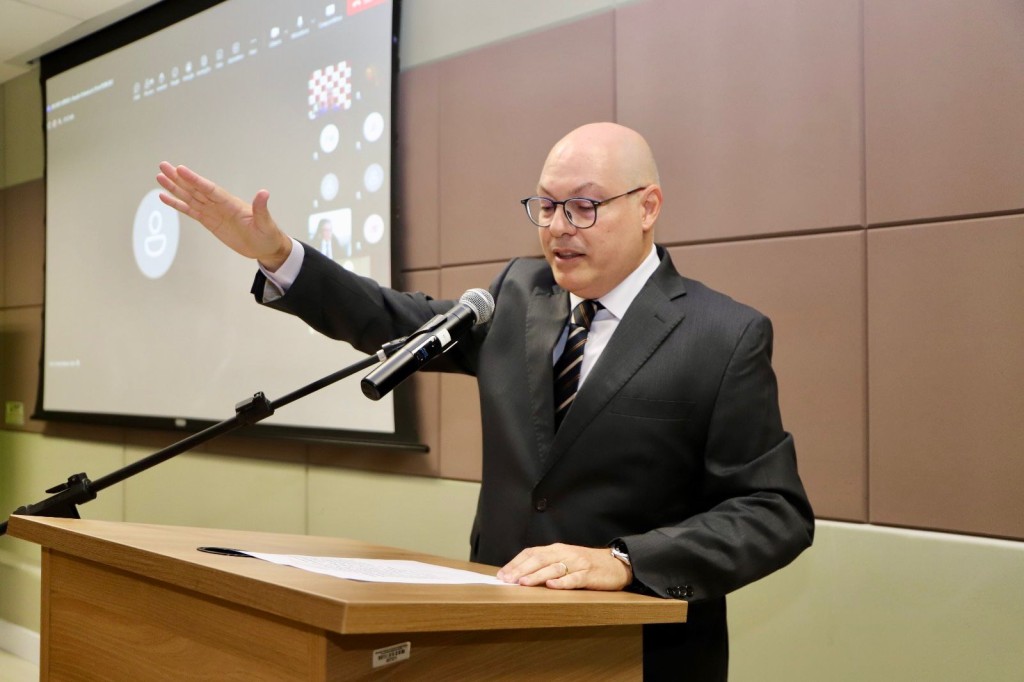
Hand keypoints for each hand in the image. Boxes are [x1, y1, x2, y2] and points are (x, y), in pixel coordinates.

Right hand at [156, 162, 291, 269]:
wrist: (265, 248)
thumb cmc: (267, 234)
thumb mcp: (266, 223)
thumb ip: (261, 208)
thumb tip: (264, 193)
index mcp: (230, 203)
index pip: (209, 189)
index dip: (194, 180)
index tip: (180, 169)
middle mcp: (219, 205)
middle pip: (195, 189)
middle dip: (179, 178)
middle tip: (163, 166)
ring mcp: (213, 212)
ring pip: (190, 197)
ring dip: (175, 188)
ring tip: (160, 177)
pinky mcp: (209, 222)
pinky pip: (190, 211)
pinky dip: (178, 204)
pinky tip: (166, 197)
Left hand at [496, 543, 631, 590]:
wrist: (615, 563)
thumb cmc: (586, 563)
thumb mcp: (564, 559)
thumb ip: (546, 564)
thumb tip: (520, 575)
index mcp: (556, 549)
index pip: (531, 553)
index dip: (516, 563)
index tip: (502, 574)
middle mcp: (565, 553)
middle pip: (539, 559)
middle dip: (521, 569)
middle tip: (507, 580)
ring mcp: (577, 564)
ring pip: (554, 568)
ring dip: (537, 576)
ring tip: (523, 583)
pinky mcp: (589, 575)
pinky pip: (574, 579)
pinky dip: (562, 582)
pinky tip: (552, 586)